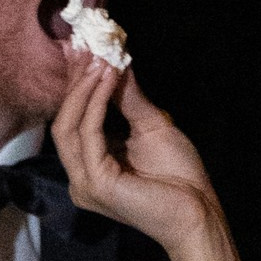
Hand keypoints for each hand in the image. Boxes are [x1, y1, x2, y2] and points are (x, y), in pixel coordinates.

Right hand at [50, 55, 218, 256]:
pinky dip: (96, 104)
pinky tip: (107, 80)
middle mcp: (80, 176)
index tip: (84, 50)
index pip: (73, 120)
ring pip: (68, 127)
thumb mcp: (150, 124)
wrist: (197, 212)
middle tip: (87, 48)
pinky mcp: (96, 183)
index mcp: (89, 166)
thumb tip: (115, 62)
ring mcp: (85, 182)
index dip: (76, 84)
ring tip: (100, 60)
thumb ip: (128, 98)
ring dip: (83, 89)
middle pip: (63, 121)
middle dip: (75, 82)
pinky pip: (88, 135)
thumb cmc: (178, 176)